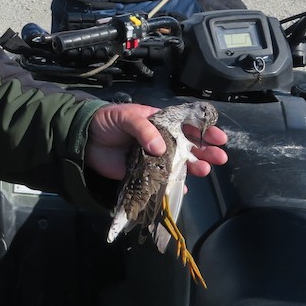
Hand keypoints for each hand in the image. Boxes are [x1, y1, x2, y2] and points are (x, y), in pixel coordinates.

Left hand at [84, 103, 228, 181]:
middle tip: (219, 157)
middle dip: (205, 150)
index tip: (218, 137)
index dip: (204, 130)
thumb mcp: (126, 117)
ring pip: (179, 163)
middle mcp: (160, 139)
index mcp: (159, 122)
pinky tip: (183, 188)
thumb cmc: (107, 121)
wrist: (85, 139)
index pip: (186, 124)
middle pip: (188, 145)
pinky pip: (162, 180)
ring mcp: (153, 157)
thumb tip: (160, 148)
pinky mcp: (143, 173)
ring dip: (194, 167)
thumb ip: (144, 130)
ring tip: (205, 170)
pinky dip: (173, 186)